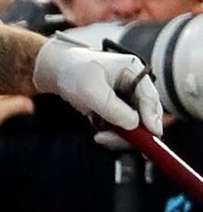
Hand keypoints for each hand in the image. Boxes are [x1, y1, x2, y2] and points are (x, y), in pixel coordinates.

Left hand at [33, 35, 162, 134]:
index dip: (153, 117)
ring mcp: (127, 97)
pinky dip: (113, 133)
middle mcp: (134, 84)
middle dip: (134, 132)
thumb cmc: (74, 72)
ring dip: (120, 135)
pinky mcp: (118, 108)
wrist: (58, 71)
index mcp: (133, 71)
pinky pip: (123, 127)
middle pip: (146, 114)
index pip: (149, 97)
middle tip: (115, 141)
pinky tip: (98, 132)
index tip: (153, 135)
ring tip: (99, 137)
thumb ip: (112, 108)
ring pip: (135, 124)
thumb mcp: (90, 90)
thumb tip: (133, 124)